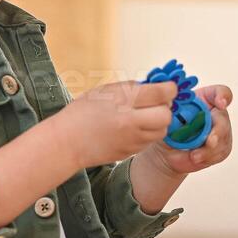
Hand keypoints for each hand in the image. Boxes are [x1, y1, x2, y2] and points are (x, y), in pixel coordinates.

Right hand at [52, 79, 177, 169]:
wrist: (67, 141)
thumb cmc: (83, 111)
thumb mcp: (106, 90)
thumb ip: (132, 88)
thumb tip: (156, 86)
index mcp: (123, 100)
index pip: (162, 93)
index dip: (170, 88)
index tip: (167, 87)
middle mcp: (130, 121)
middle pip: (166, 115)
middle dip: (166, 107)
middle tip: (156, 103)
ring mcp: (132, 140)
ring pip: (161, 130)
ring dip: (158, 122)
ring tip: (143, 116)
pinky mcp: (131, 152)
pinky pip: (149, 141)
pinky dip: (147, 133)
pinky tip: (133, 128)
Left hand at [144, 83, 232, 176]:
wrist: (168, 150)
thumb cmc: (169, 127)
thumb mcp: (168, 115)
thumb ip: (174, 110)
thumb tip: (170, 106)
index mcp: (205, 99)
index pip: (220, 92)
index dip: (222, 96)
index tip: (220, 103)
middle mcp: (216, 113)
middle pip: (223, 119)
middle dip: (218, 132)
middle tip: (210, 141)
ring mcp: (221, 131)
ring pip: (222, 139)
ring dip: (208, 150)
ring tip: (194, 156)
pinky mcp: (222, 147)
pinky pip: (219, 153)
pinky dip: (207, 157)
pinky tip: (195, 158)